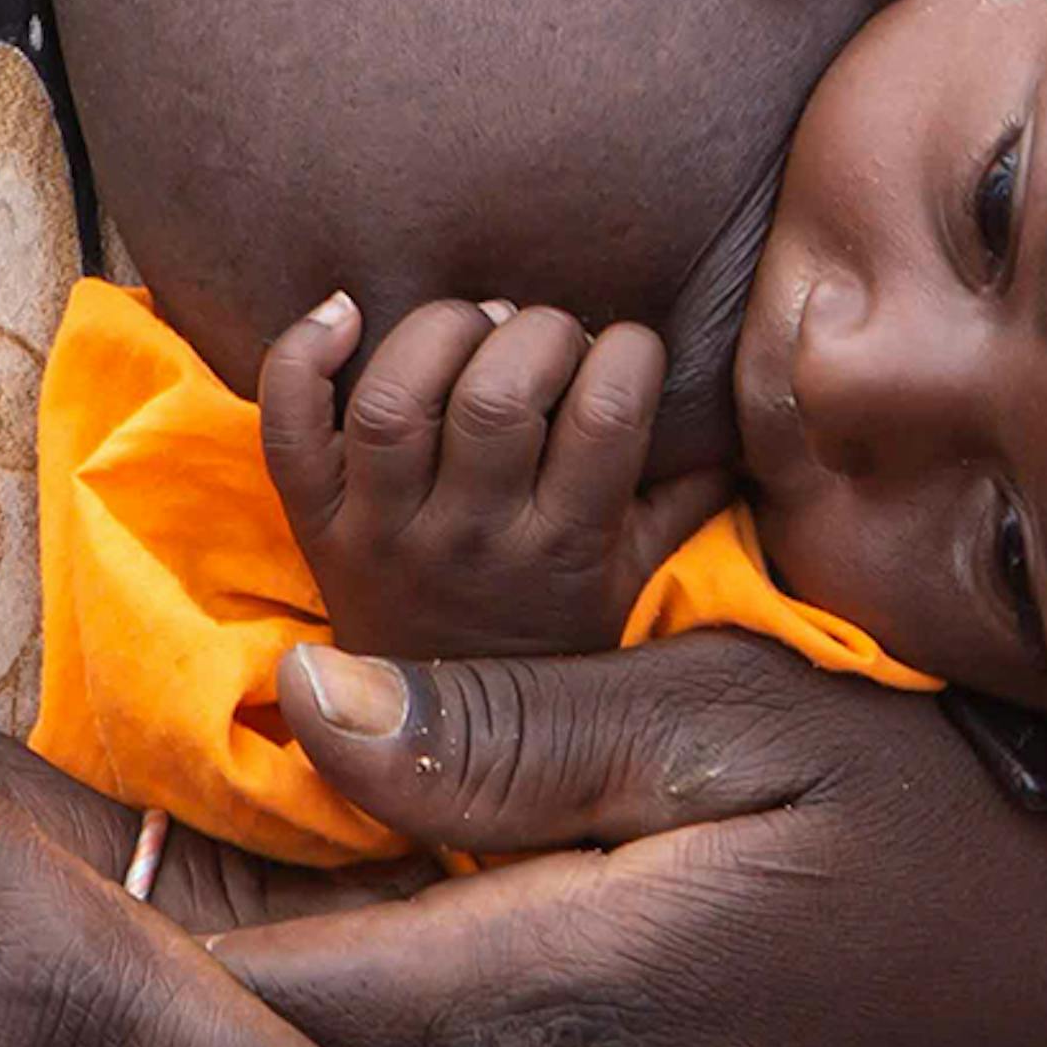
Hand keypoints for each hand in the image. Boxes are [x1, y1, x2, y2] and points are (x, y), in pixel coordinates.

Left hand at [264, 294, 719, 667]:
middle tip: (547, 335)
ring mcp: (384, 532)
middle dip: (536, 332)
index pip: (606, 416)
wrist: (436, 733)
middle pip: (495, 397)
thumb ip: (689, 496)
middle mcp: (470, 539)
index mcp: (564, 549)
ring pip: (396, 401)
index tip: (627, 347)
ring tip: (473, 326)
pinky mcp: (316, 524)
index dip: (626, 352)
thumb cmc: (553, 625)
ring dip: (438, 332)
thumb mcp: (637, 576)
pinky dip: (303, 355)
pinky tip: (346, 313)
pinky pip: (289, 429)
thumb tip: (756, 415)